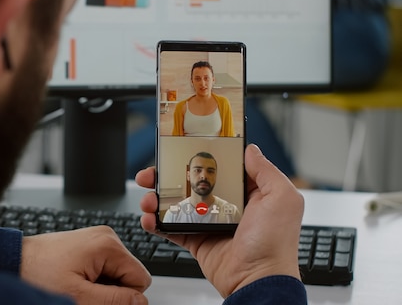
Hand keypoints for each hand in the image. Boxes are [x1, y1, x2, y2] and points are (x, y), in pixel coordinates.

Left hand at [20, 226, 151, 304]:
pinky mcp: (88, 245)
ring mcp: (97, 240)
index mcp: (109, 245)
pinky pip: (104, 269)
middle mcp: (106, 237)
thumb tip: (141, 302)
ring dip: (100, 288)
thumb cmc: (37, 275)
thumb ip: (115, 302)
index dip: (122, 297)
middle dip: (110, 292)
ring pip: (116, 275)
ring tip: (75, 286)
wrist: (12, 261)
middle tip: (83, 293)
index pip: (140, 280)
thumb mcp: (79, 297)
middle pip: (128, 276)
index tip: (97, 298)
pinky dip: (92, 280)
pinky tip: (73, 281)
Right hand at [137, 144, 303, 297]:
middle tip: (154, 173)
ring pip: (177, 204)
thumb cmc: (274, 243)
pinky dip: (157, 223)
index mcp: (248, 193)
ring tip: (149, 199)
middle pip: (191, 183)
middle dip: (169, 176)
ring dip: (158, 199)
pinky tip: (149, 218)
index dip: (200, 158)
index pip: (220, 168)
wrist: (258, 281)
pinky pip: (172, 228)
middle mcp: (228, 206)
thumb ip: (266, 171)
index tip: (182, 150)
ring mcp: (210, 223)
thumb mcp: (282, 198)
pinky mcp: (197, 240)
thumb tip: (251, 150)